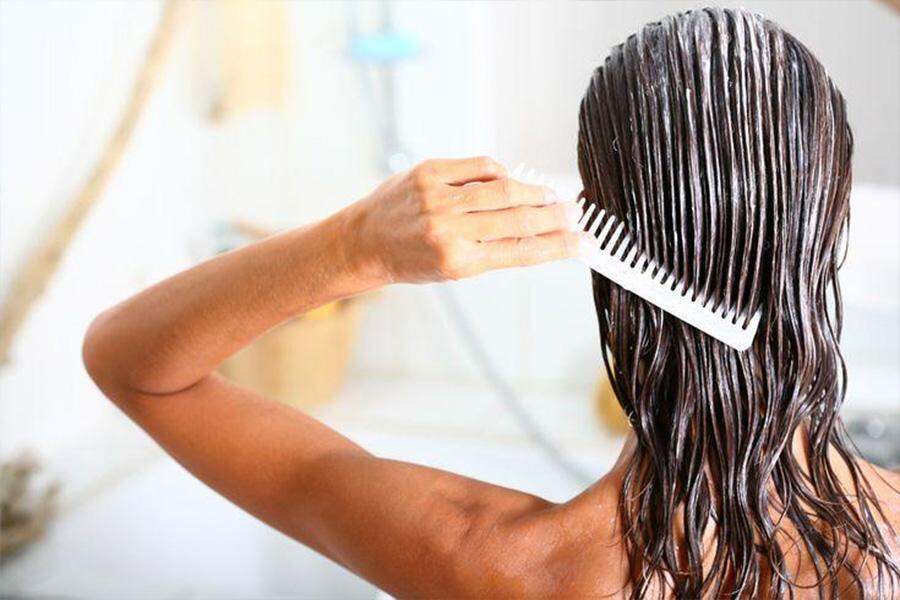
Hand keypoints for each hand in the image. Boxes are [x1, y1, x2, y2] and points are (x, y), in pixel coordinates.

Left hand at [344, 157, 580, 283]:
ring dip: (534, 192)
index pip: (522, 252)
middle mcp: (449, 230)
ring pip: (504, 188)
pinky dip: (500, 172)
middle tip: (575, 214)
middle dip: (554, 216)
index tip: (583, 243)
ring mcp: (439, 199)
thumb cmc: (411, 259)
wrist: (364, 243)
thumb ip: (494, 249)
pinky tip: (509, 180)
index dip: (559, 246)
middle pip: (520, 218)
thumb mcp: (455, 268)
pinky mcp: (429, 173)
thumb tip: (540, 233)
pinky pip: (480, 167)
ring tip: (551, 196)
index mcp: (459, 261)